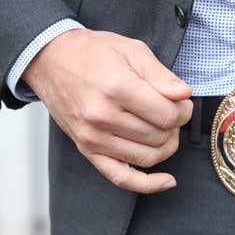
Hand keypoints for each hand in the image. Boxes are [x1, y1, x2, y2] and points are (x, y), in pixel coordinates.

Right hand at [23, 29, 192, 193]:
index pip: (168, 115)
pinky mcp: (87, 150)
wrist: (50, 59)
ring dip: (166, 144)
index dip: (183, 109)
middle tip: (171, 108)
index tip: (181, 100)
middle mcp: (103, 117)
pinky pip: (122, 178)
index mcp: (117, 88)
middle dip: (175, 124)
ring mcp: (93, 138)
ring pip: (149, 157)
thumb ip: (162, 75)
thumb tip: (184, 95)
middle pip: (161, 136)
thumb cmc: (93, 52)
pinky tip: (168, 181)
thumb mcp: (132, 50)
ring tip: (162, 125)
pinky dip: (148, 184)